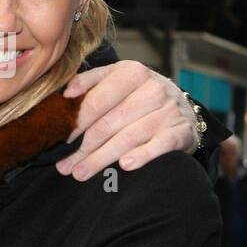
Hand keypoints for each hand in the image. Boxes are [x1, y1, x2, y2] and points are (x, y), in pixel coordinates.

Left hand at [58, 61, 193, 179]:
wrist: (183, 106)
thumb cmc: (139, 93)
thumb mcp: (117, 77)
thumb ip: (90, 80)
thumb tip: (67, 93)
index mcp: (132, 72)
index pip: (97, 101)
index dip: (77, 123)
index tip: (63, 139)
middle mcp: (152, 89)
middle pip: (109, 124)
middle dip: (85, 148)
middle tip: (66, 166)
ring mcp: (168, 111)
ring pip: (128, 138)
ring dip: (101, 159)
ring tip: (81, 173)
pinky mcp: (180, 132)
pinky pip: (158, 146)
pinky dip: (141, 156)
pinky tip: (124, 166)